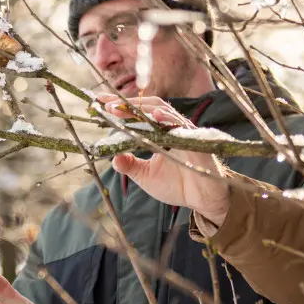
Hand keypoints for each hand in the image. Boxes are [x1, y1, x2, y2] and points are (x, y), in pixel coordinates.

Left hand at [98, 93, 230, 225]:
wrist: (203, 200)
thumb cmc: (178, 185)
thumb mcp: (146, 176)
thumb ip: (129, 165)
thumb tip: (112, 157)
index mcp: (160, 133)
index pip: (140, 114)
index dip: (122, 107)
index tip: (100, 103)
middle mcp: (173, 128)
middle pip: (150, 107)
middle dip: (128, 104)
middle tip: (107, 104)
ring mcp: (185, 133)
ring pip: (164, 112)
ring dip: (142, 109)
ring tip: (122, 109)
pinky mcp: (197, 142)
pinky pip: (183, 127)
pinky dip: (169, 119)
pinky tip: (156, 116)